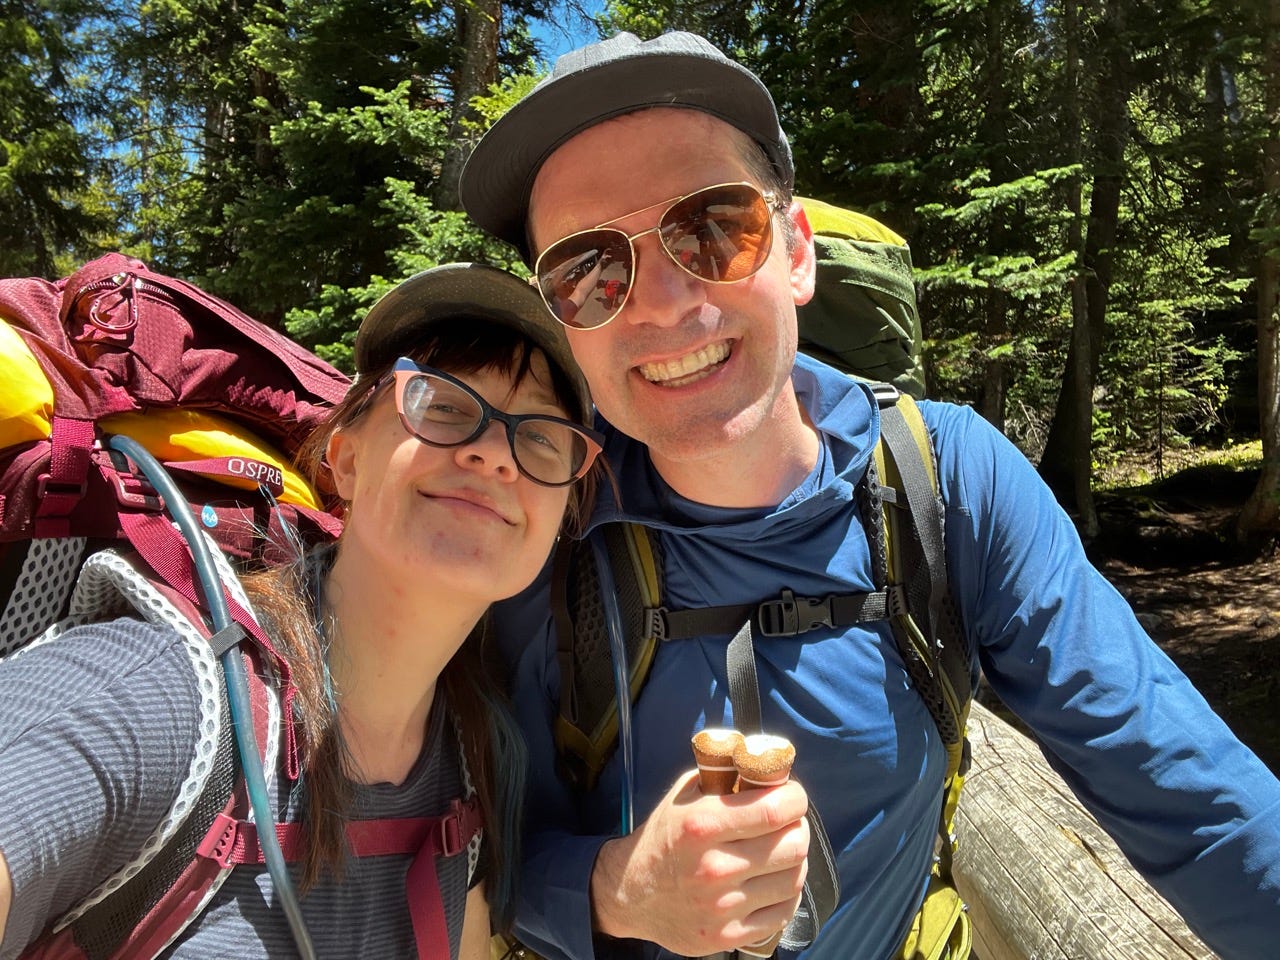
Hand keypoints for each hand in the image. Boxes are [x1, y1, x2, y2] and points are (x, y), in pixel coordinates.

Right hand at [589, 770, 809, 955]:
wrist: (630, 893)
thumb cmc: (665, 836)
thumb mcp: (685, 794)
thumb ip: (725, 776)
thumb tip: (768, 765)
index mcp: (702, 825)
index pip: (774, 810)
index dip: (795, 798)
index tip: (792, 796)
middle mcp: (713, 868)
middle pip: (792, 845)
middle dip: (798, 828)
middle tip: (789, 824)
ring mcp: (722, 907)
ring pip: (794, 879)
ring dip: (796, 860)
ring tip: (782, 851)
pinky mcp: (727, 936)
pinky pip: (783, 913)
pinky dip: (788, 894)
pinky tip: (775, 880)